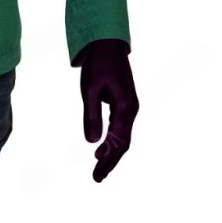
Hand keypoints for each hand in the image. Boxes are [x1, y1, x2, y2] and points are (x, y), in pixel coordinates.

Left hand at [78, 39, 137, 181]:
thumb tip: (91, 142)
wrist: (108, 44)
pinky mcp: (125, 104)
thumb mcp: (90, 89)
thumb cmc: (98, 64)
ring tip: (98, 169)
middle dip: (110, 162)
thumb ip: (91, 115)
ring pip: (123, 137)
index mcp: (126, 107)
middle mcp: (131, 110)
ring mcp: (130, 107)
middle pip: (123, 143)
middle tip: (96, 178)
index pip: (118, 140)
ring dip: (112, 154)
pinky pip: (121, 128)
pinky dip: (113, 142)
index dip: (108, 156)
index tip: (96, 168)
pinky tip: (103, 149)